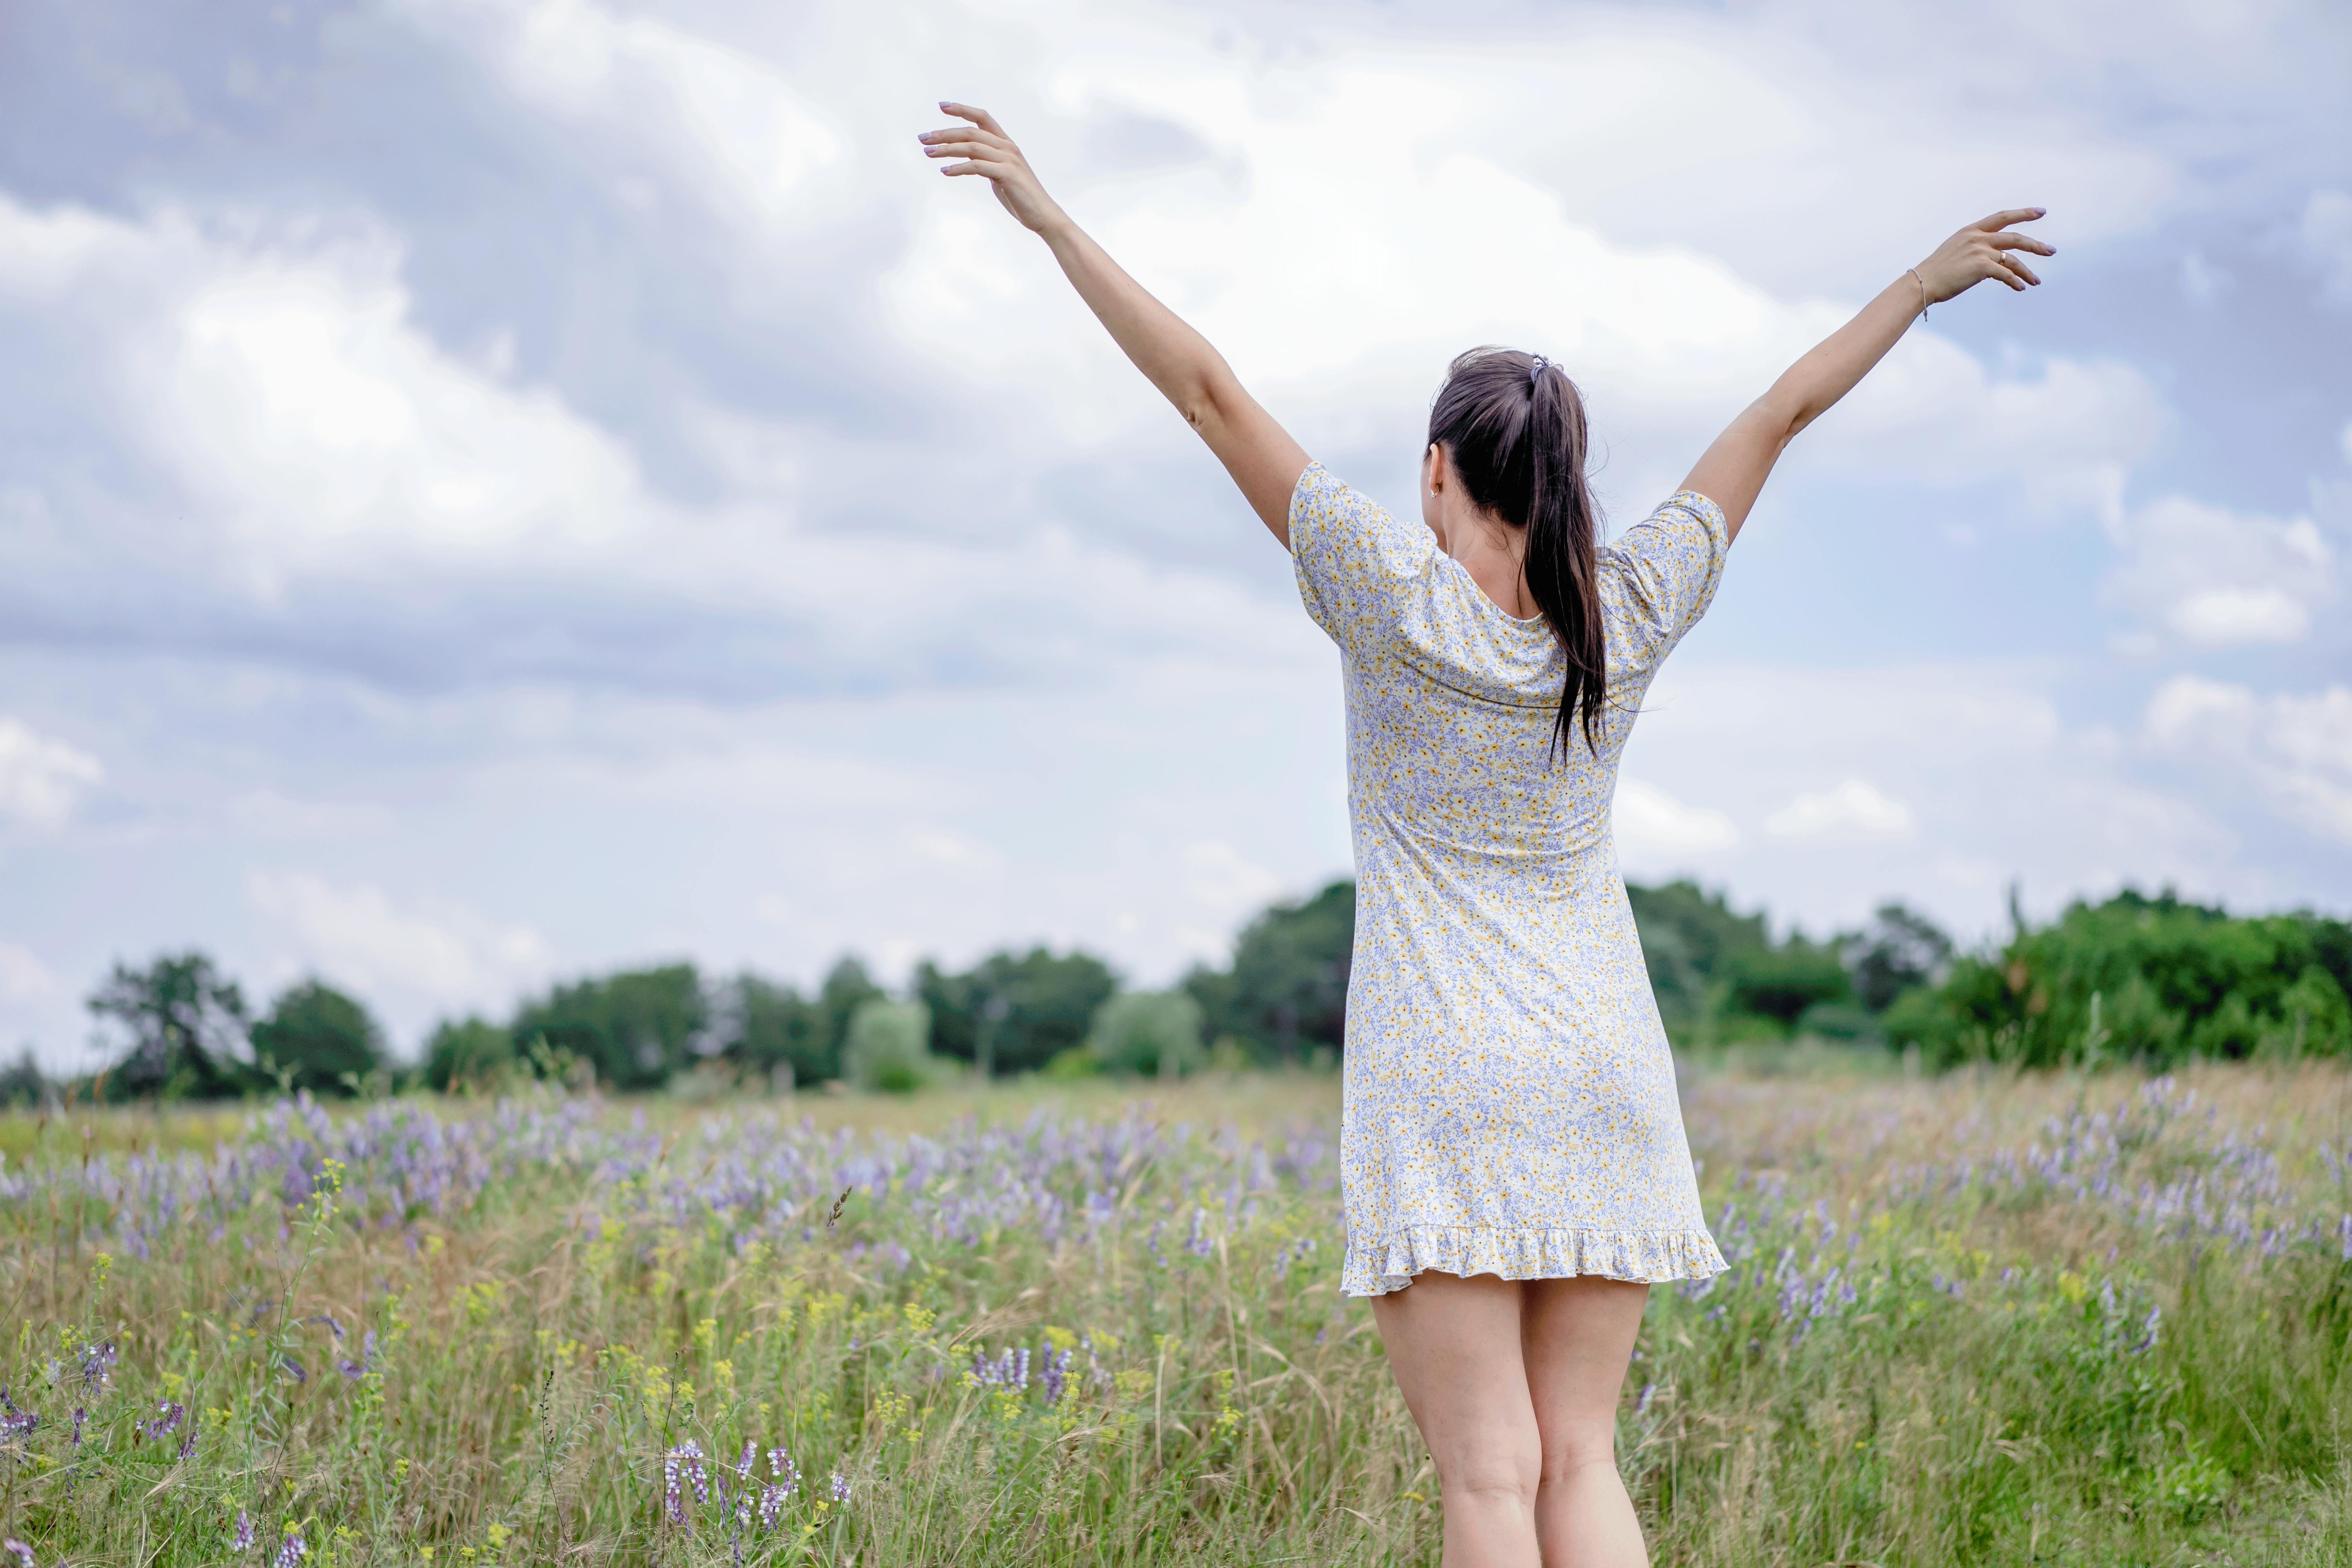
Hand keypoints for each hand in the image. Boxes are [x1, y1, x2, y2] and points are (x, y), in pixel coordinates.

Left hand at [918, 103, 1065, 233]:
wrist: (1043, 215)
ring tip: (928, 153)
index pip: (983, 117)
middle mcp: (1007, 147)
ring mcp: (1008, 159)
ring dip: (946, 149)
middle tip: (923, 138)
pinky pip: (976, 166)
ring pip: (971, 146)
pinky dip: (958, 167)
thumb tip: (967, 157)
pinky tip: (945, 171)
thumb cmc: (1021, 197)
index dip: (962, 109)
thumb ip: (986, 162)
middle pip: (970, 132)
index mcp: (1006, 144)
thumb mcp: (1000, 174)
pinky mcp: (1006, 174)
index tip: (941, 106)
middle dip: (944, 133)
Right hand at [1912, 209, 2054, 305]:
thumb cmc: (1936, 271)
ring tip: (2036, 281)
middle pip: (2015, 238)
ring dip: (2027, 271)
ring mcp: (1979, 251)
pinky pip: (2005, 274)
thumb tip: (1995, 261)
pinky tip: (2020, 288)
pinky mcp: (1981, 267)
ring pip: (2013, 259)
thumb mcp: (1955, 250)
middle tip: (2051, 251)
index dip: (2023, 213)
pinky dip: (2015, 281)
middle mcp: (1977, 238)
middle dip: (2036, 245)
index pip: (2002, 217)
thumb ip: (1975, 249)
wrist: (1922, 283)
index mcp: (1971, 230)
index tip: (2040, 212)